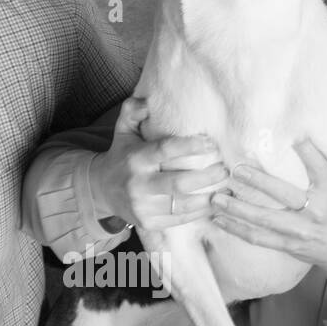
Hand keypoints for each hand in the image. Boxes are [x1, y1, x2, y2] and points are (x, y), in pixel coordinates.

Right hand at [90, 97, 228, 232]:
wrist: (100, 191)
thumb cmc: (121, 156)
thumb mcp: (122, 130)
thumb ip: (133, 110)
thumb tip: (147, 102)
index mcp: (135, 159)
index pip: (166, 150)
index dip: (191, 146)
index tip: (212, 143)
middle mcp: (138, 184)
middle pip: (180, 183)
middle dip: (208, 176)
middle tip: (225, 169)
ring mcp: (143, 207)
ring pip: (183, 205)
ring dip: (209, 197)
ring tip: (226, 187)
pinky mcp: (149, 223)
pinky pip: (180, 219)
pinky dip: (200, 213)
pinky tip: (214, 203)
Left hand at [210, 139, 326, 279]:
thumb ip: (320, 168)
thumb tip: (296, 137)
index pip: (318, 166)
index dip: (306, 150)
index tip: (291, 134)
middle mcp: (316, 211)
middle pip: (283, 193)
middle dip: (257, 181)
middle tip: (235, 170)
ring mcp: (301, 230)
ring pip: (264, 219)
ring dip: (237, 209)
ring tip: (216, 198)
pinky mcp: (289, 245)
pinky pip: (259, 238)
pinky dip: (237, 229)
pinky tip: (221, 220)